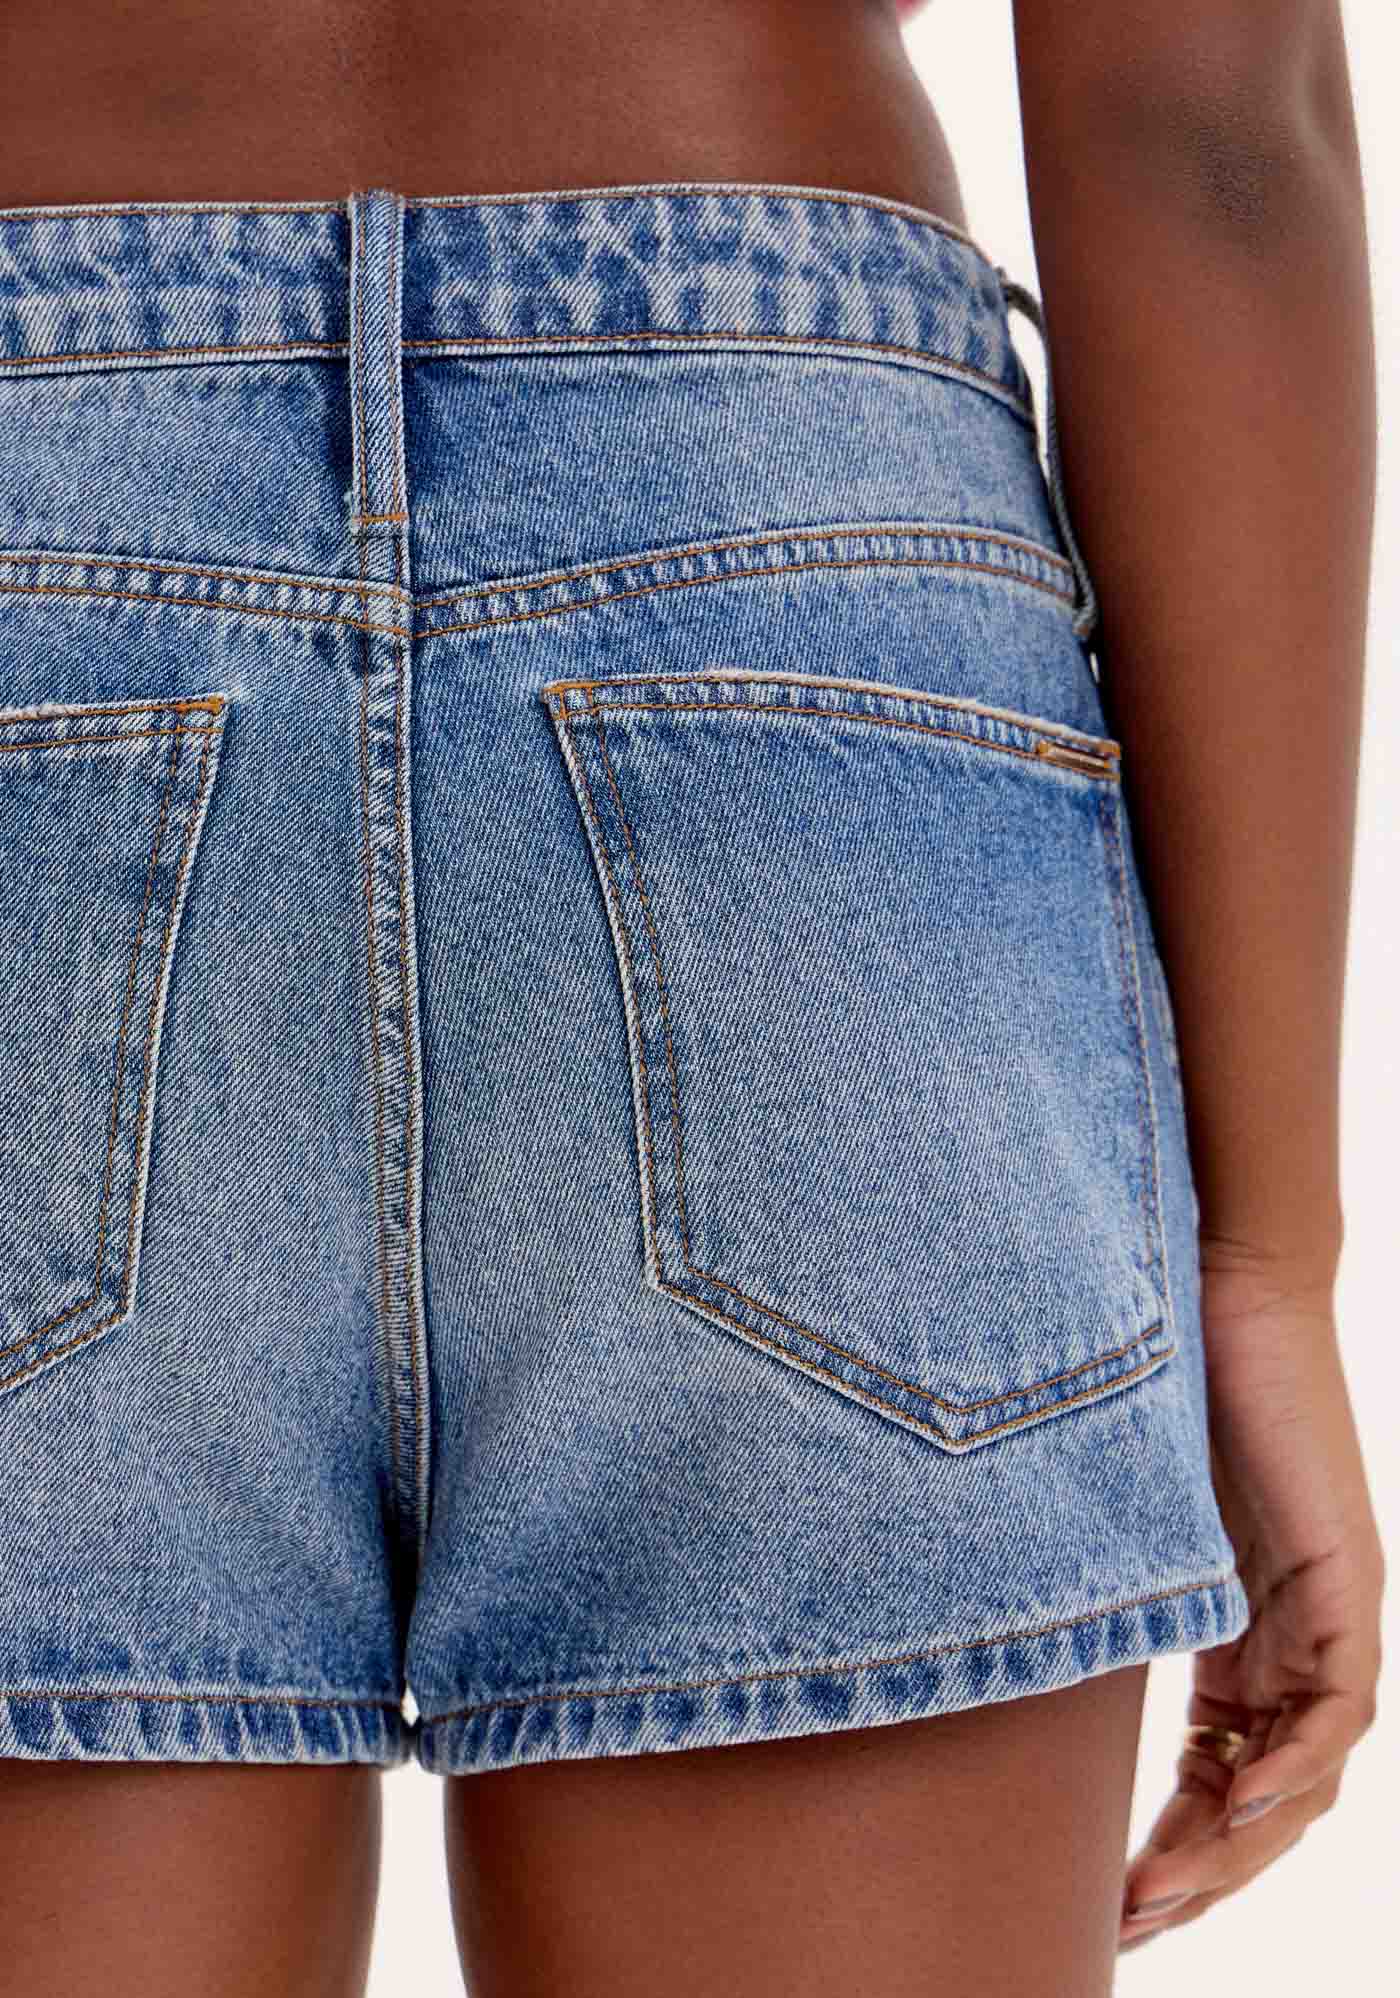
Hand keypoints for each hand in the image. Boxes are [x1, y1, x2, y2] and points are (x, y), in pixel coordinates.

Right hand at [1118, 1246, 1384, 1952]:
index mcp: (1232, 1631)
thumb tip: (959, 1630)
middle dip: (1201, 1872)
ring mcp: (1325, 1611)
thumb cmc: (1139, 1379)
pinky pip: (1341, 1703)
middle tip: (1134, 1923)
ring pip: (1306, 1771)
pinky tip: (1235, 1799)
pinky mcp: (1346, 1577)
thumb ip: (1074, 1585)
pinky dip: (1295, 1764)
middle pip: (1264, 1797)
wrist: (1213, 1284)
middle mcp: (1286, 1637)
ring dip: (1242, 1842)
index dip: (1173, 1847)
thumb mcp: (1097, 1515)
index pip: (1218, 1774)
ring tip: (1169, 1892)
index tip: (1112, 1899)